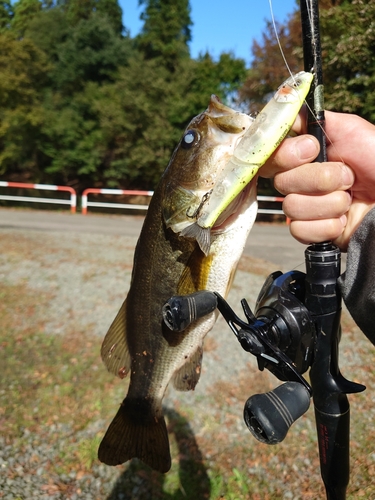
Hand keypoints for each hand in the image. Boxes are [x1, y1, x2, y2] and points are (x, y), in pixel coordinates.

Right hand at [261, 110, 374, 249]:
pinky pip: (299, 230)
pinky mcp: (311, 231)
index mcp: (305, 156)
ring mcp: (305, 207)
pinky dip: (326, 226)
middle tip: (348, 178)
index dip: (286, 155)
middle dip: (319, 180)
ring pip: (291, 207)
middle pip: (281, 182)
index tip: (312, 150)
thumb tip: (289, 115)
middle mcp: (301, 181)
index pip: (273, 155)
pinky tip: (343, 220)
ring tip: (349, 201)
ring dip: (328, 204)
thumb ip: (316, 120)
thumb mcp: (351, 130)